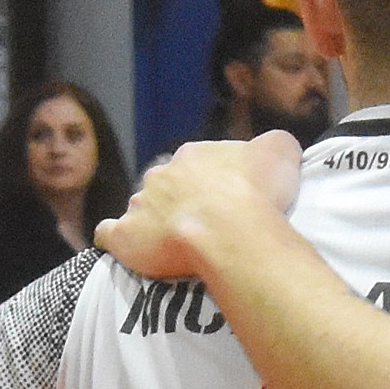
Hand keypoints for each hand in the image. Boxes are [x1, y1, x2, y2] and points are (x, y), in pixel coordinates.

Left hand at [100, 129, 305, 278]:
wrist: (229, 232)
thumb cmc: (255, 194)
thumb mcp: (280, 153)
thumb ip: (274, 145)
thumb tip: (272, 147)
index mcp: (194, 155)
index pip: (197, 163)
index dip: (210, 182)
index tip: (224, 201)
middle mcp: (161, 174)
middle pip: (166, 185)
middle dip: (178, 200)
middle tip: (202, 224)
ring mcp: (139, 204)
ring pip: (141, 208)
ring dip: (152, 220)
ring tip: (171, 243)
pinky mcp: (125, 236)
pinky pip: (110, 234)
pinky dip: (114, 237)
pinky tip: (121, 243)